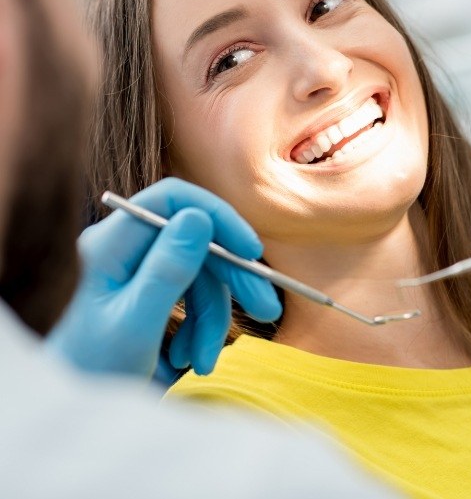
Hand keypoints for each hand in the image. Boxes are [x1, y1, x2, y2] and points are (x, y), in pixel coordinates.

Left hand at [47, 178, 281, 379]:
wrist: (68, 405)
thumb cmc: (89, 371)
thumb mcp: (134, 325)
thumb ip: (167, 270)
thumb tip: (199, 217)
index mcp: (111, 244)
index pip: (172, 200)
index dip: (217, 216)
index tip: (251, 251)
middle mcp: (123, 248)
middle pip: (193, 240)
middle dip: (230, 279)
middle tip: (267, 310)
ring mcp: (134, 268)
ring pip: (197, 274)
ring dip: (211, 318)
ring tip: (202, 363)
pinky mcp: (145, 290)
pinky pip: (187, 296)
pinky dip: (197, 327)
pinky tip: (187, 360)